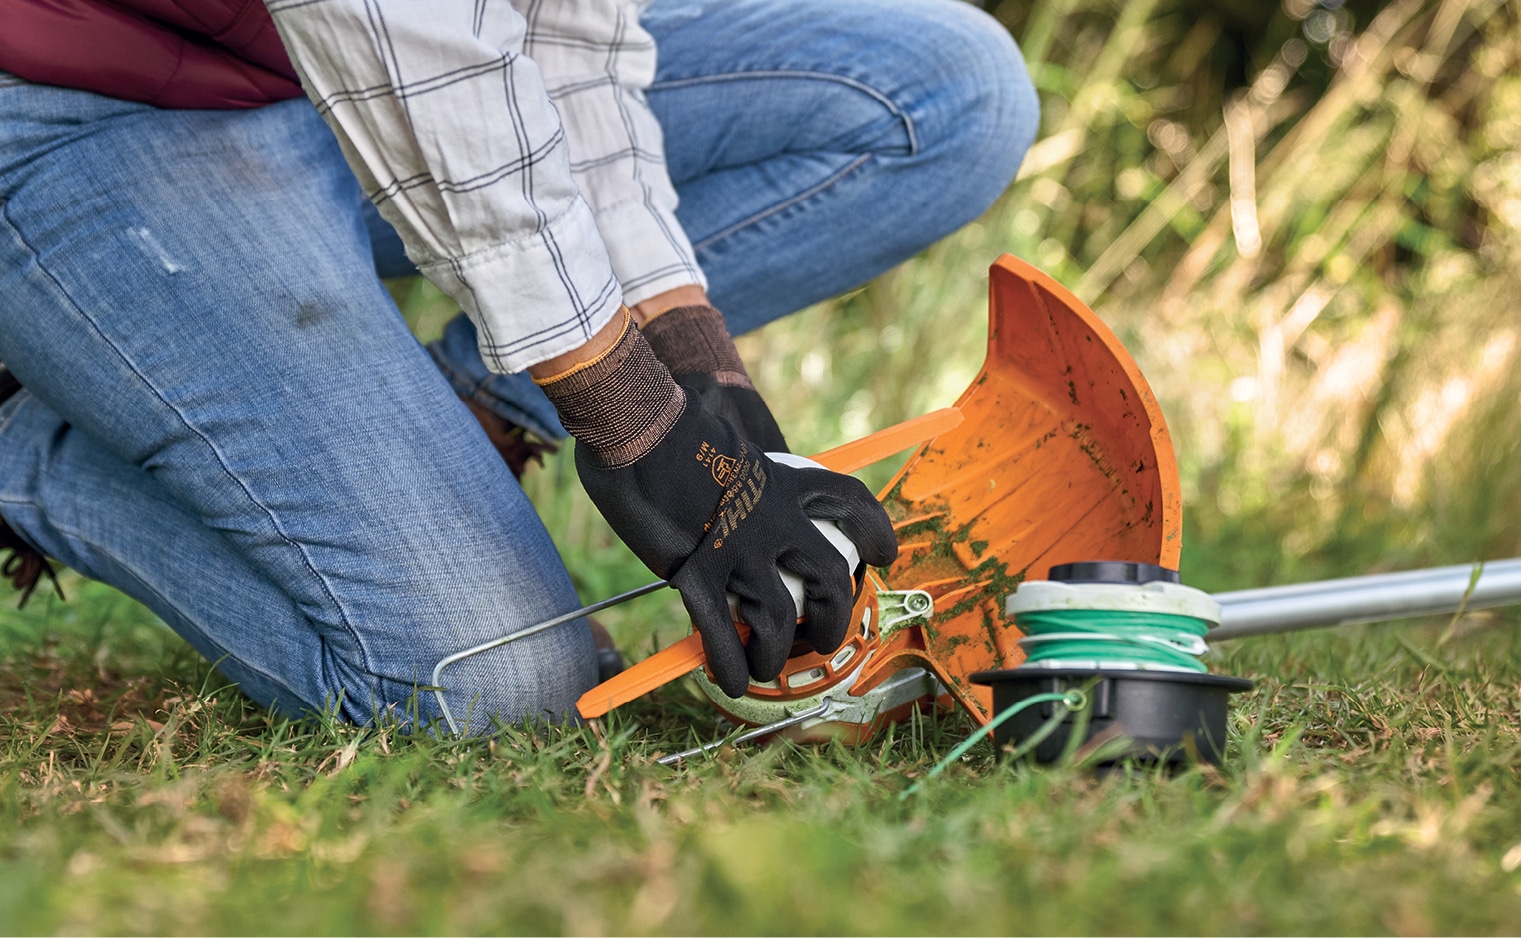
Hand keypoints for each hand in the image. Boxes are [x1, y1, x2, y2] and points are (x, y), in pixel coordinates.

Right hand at [536, 312, 896, 695]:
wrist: (637, 424)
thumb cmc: (670, 426)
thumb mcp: (729, 445)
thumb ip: (744, 479)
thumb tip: (738, 500)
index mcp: (782, 481)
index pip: (849, 502)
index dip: (876, 532)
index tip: (884, 553)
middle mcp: (772, 518)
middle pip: (828, 578)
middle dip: (833, 618)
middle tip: (824, 639)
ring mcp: (736, 548)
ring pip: (777, 618)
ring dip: (775, 653)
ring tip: (766, 667)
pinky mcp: (695, 571)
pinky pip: (721, 632)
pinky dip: (729, 664)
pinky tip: (731, 679)